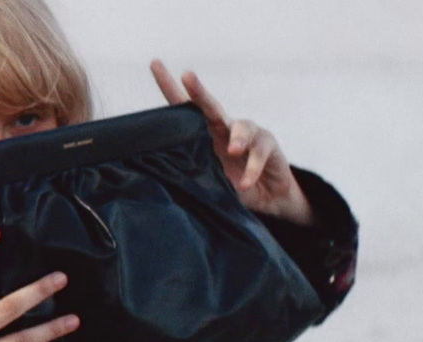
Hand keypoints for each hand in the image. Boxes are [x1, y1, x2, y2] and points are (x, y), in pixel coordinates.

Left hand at [150, 59, 315, 226]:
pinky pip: (259, 153)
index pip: (182, 106)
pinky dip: (252, 169)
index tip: (155, 63)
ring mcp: (248, 133)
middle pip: (209, 106)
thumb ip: (190, 171)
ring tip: (234, 151)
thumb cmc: (229, 184)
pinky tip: (244, 183)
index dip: (169, 85)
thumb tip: (162, 174)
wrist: (265, 196)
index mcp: (203, 132)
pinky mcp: (267, 144)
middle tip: (187, 76)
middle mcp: (223, 126)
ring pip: (242, 127)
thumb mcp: (205, 179)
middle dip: (198, 90)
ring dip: (238, 138)